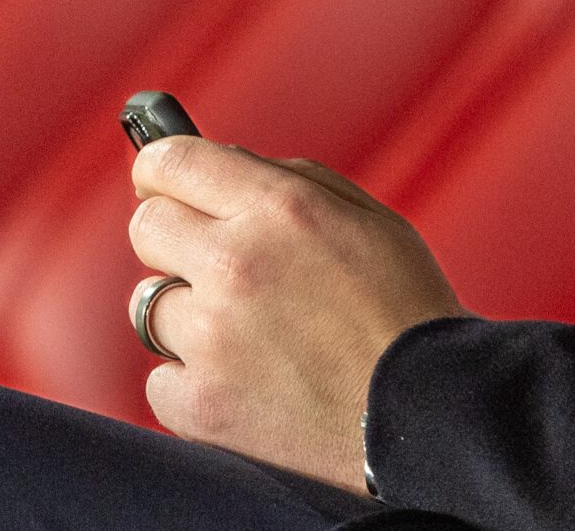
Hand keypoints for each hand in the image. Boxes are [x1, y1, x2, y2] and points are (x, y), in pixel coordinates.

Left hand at [129, 137, 465, 493]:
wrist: (427, 411)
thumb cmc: (405, 309)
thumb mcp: (370, 219)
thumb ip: (293, 183)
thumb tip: (224, 165)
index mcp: (281, 209)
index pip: (172, 162)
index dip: (160, 168)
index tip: (161, 181)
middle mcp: (236, 263)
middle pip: (147, 226)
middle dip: (175, 237)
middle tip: (216, 263)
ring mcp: (210, 338)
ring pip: (152, 304)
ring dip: (191, 314)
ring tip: (254, 336)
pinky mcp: (198, 404)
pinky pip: (162, 378)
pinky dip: (196, 380)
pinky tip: (250, 383)